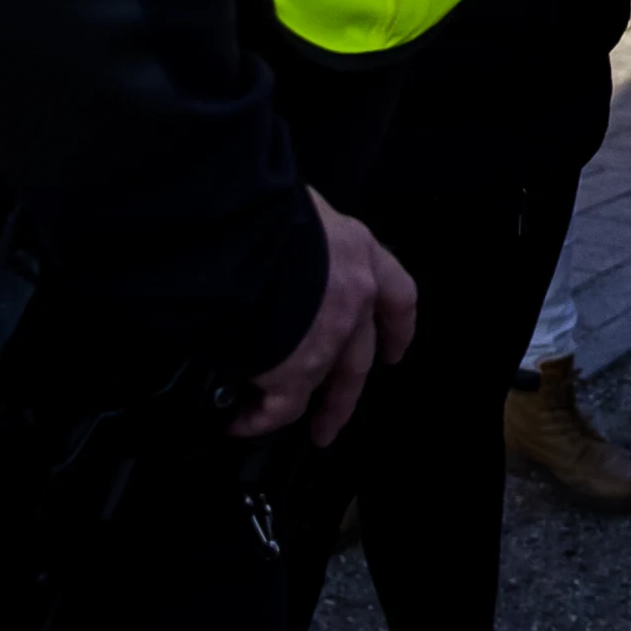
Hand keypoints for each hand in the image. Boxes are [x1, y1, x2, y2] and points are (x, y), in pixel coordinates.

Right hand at [233, 191, 417, 444]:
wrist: (233, 231)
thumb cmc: (256, 210)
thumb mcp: (293, 209)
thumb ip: (299, 239)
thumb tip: (276, 249)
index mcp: (356, 250)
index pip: (396, 294)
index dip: (396, 327)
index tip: (394, 349)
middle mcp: (355, 293)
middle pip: (361, 355)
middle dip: (346, 391)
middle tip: (335, 413)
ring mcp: (331, 334)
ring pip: (326, 384)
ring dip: (304, 410)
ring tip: (268, 419)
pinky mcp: (299, 367)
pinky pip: (283, 405)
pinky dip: (260, 417)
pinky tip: (240, 421)